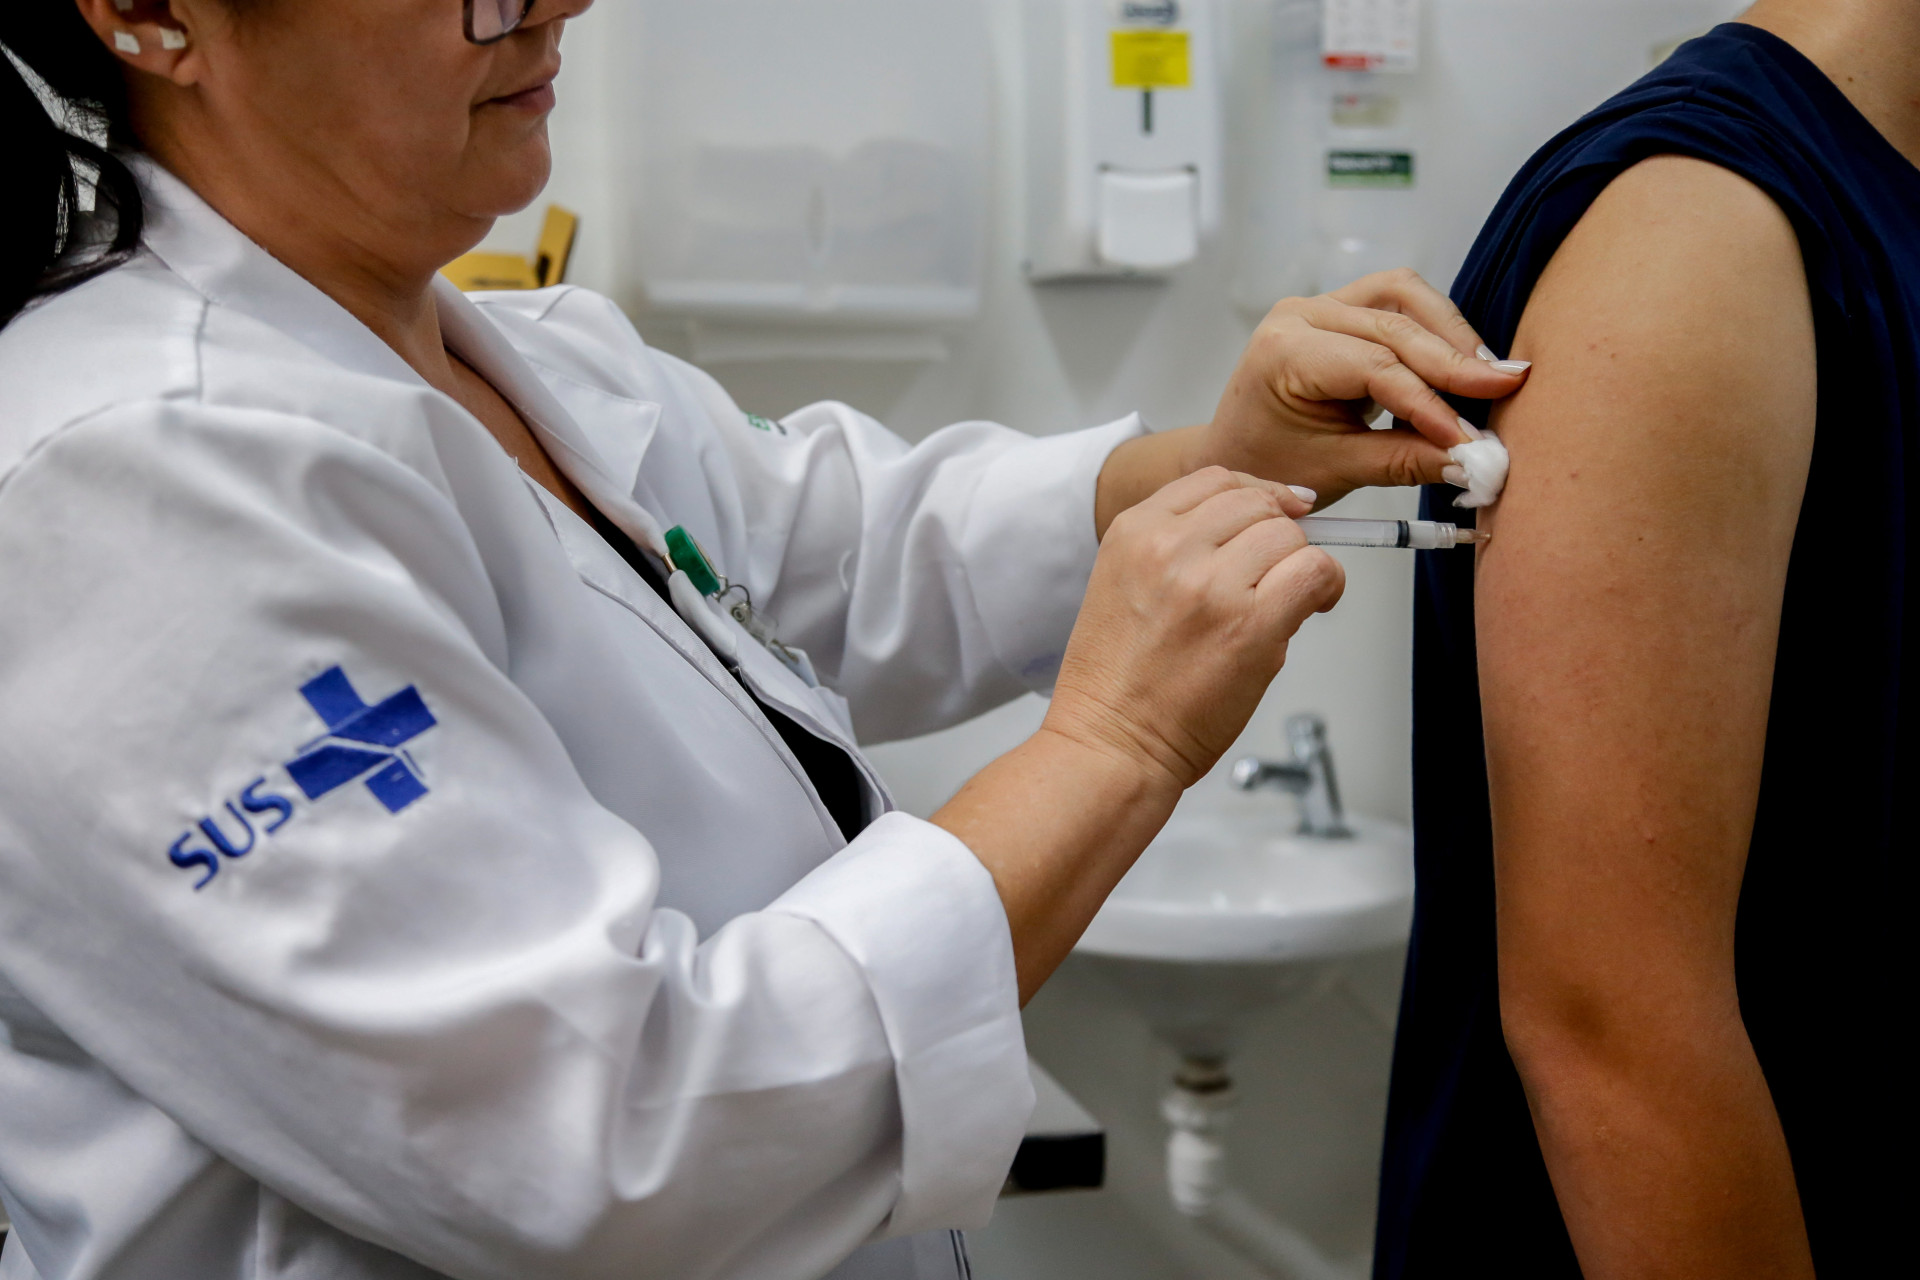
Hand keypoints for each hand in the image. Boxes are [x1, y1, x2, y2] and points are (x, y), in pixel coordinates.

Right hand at [1047, 468, 1345, 790]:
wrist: (1110, 744)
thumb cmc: (1115, 685)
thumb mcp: (1122, 585)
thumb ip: (1177, 547)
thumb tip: (1258, 525)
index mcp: (1133, 532)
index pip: (1214, 478)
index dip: (1257, 492)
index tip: (1277, 510)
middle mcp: (1170, 548)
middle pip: (1257, 503)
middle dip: (1279, 532)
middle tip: (1280, 568)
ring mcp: (1211, 584)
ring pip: (1290, 535)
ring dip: (1297, 563)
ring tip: (1288, 598)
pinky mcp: (1251, 623)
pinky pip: (1315, 572)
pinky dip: (1326, 585)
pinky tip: (1316, 606)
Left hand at [1096, 269, 1530, 531]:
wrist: (1235, 454)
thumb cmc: (1271, 465)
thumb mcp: (1336, 470)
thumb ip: (1404, 461)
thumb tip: (1473, 461)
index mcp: (1284, 351)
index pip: (1374, 367)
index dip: (1430, 402)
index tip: (1471, 437)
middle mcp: (1300, 315)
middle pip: (1395, 322)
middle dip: (1454, 360)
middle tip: (1506, 388)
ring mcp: (1320, 306)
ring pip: (1403, 296)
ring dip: (1450, 334)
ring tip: (1488, 377)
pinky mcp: (1341, 309)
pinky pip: (1398, 303)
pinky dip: (1434, 331)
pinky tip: (1461, 368)